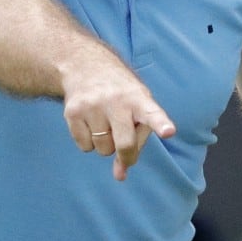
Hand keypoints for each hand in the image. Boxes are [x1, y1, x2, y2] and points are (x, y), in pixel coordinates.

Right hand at [62, 61, 176, 181]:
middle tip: (126, 153)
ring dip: (105, 144)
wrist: (84, 65)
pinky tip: (90, 122)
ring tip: (104, 123)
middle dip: (126, 156)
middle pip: (125, 144)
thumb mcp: (135, 108)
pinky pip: (85, 146)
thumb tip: (120, 175)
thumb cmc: (119, 95)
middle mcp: (116, 101)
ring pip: (102, 149)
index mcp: (138, 99)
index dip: (161, 124)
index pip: (152, 113)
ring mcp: (92, 105)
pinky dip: (89, 142)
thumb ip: (135, 142)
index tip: (169, 132)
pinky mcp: (73, 112)